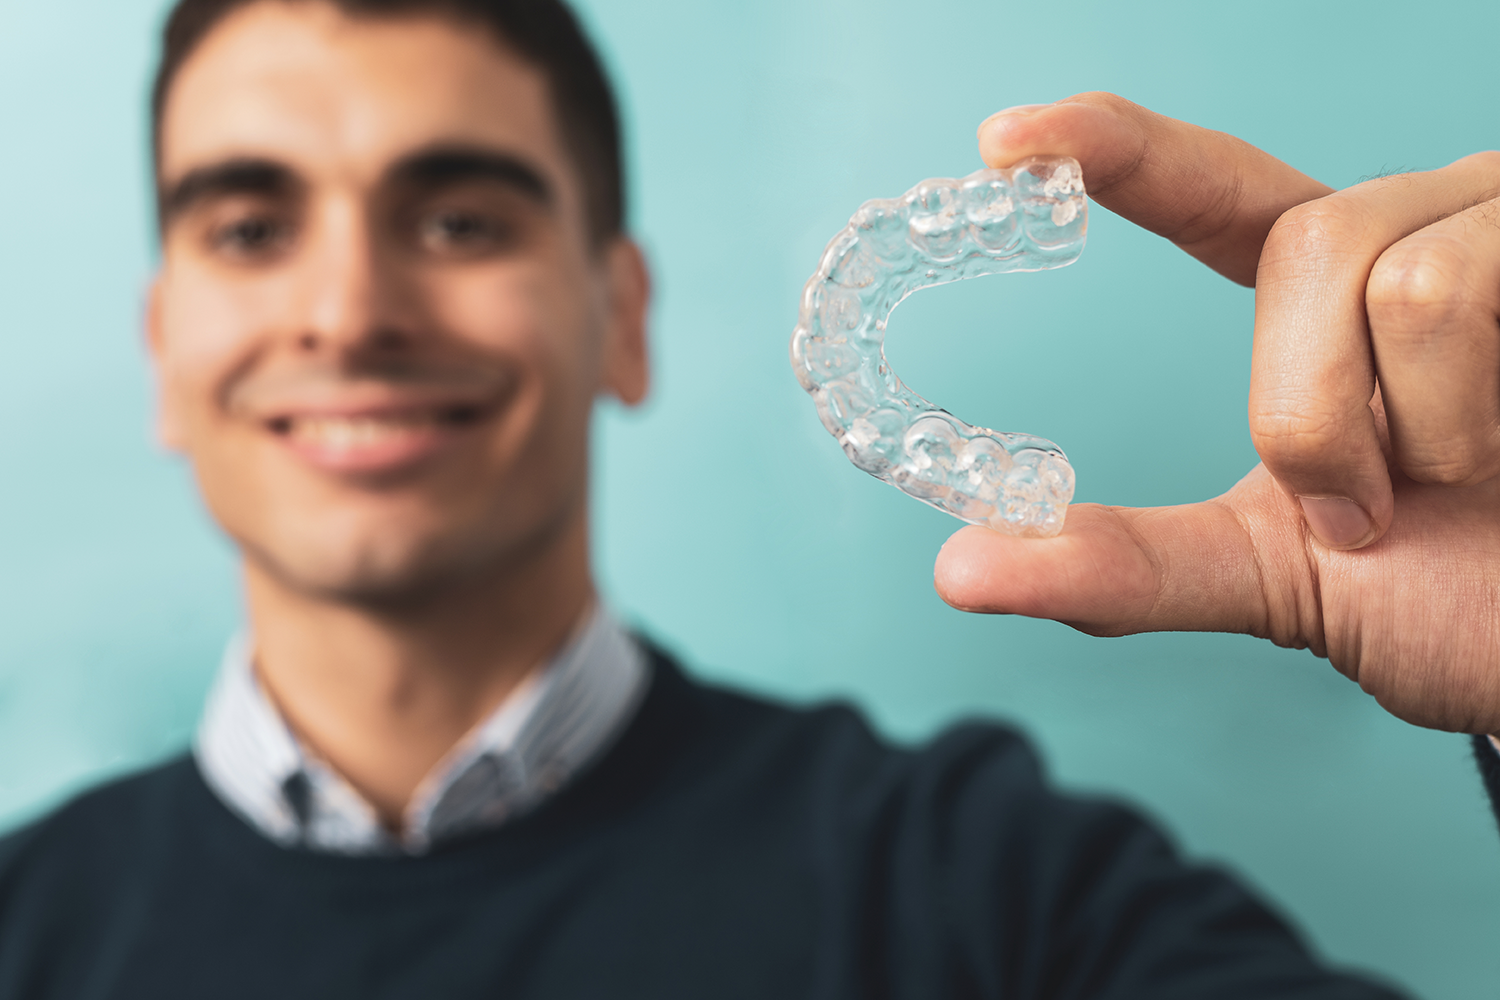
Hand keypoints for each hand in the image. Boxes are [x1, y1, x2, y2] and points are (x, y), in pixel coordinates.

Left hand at [935, 93, 1499, 733]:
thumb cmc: (1452, 596)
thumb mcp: (1267, 574)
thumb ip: (1128, 564)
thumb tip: (963, 570)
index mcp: (1337, 290)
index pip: (1213, 191)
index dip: (1116, 151)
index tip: (1005, 144)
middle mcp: (1424, 230)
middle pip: (1307, 244)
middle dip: (1308, 412)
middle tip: (1366, 506)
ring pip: (1388, 272)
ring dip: (1398, 430)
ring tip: (1460, 483)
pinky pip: (1460, 290)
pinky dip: (1464, 423)